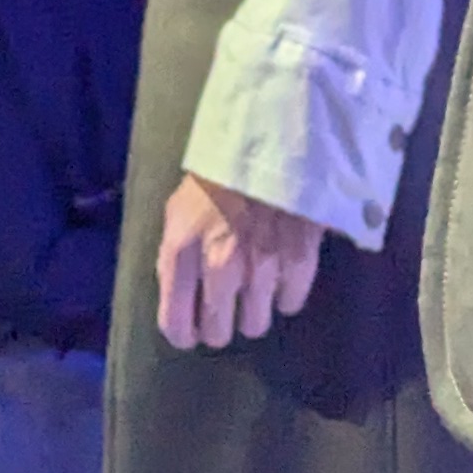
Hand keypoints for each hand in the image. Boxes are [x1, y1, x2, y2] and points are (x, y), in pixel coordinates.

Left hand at [154, 172, 324, 348]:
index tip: (189, 331)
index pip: (175, 323)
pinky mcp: (297, 262)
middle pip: (218, 333)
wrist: (268, 138)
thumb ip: (175, 256)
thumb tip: (179, 298)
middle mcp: (219, 267)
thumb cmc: (215, 175)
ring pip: (255, 325)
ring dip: (253, 310)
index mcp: (181, 251)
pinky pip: (290, 303)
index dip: (182, 334)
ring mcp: (260, 267)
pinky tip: (280, 273)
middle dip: (218, 325)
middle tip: (224, 308)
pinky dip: (285, 293)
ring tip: (254, 288)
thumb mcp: (178, 210)